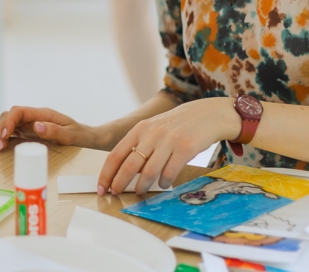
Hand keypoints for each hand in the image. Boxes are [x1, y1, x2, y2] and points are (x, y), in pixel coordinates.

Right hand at [0, 106, 98, 151]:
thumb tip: (36, 126)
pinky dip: (6, 136)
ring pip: (9, 121)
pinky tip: (5, 146)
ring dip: (2, 132)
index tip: (5, 135)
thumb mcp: (71, 135)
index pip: (18, 111)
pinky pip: (14, 130)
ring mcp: (31, 123)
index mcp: (43, 114)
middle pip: (10, 114)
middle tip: (0, 146)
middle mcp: (35, 116)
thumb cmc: (80, 135)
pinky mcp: (30, 131)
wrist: (86, 137)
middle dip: (1, 128)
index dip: (8, 121)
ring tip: (1, 147)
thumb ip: (54, 131)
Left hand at [98, 97, 238, 194]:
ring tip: (140, 191)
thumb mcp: (153, 129)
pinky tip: (163, 183)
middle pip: (129, 166)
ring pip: (148, 172)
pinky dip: (163, 182)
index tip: (101, 188)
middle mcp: (151, 134)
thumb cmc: (176, 126)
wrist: (206, 114)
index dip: (106, 174)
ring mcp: (168, 141)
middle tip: (116, 193)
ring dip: (141, 187)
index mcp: (140, 129)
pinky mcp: (185, 149)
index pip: (115, 155)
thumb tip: (123, 173)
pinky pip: (169, 173)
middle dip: (119, 183)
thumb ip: (139, 146)